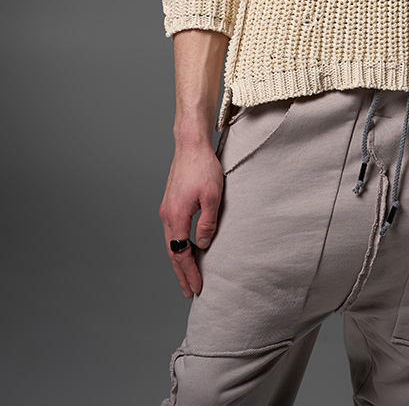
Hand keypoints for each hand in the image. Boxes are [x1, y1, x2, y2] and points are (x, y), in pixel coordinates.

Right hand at [159, 143, 223, 297]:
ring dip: (178, 262)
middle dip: (181, 274)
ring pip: (170, 244)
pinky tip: (185, 250)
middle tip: (189, 292)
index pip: (181, 254)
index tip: (196, 288)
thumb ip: (207, 223)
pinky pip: (172, 233)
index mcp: (176, 216)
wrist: (190, 145)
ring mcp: (166, 209)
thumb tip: (203, 244)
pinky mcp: (170, 203)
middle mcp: (166, 215)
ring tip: (187, 277)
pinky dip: (177, 247)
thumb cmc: (203, 167)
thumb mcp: (212, 196)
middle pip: (172, 253)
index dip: (189, 273)